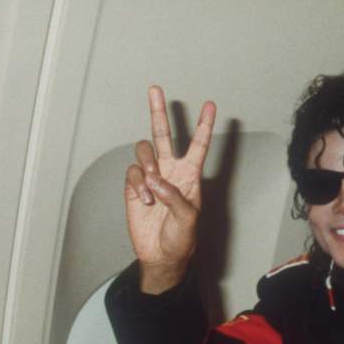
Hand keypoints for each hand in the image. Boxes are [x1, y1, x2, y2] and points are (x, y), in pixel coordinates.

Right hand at [123, 85, 216, 293]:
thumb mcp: (188, 219)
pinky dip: (138, 184)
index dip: (204, 125)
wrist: (160, 254)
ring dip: (148, 164)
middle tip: (155, 89)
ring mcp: (151, 177)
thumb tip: (156, 179)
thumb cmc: (181, 238)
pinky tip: (146, 201)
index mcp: (190, 174)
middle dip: (159, 112)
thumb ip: (175, 197)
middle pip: (164, 134)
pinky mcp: (134, 187)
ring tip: (153, 184)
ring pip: (144, 150)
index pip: (198, 144)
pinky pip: (132, 172)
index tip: (210, 104)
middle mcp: (170, 170)